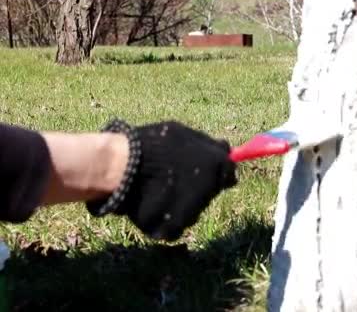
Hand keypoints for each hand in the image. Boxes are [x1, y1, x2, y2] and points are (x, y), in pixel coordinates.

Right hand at [86, 120, 237, 240]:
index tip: (203, 171)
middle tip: (173, 178)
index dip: (216, 173)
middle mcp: (210, 191)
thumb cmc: (152, 145)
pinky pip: (174, 227)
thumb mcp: (183, 134)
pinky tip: (152, 204)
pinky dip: (165, 219)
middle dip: (196, 187)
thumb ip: (208, 145)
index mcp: (217, 166)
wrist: (122, 167)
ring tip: (157, 189)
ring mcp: (192, 212)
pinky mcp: (173, 229)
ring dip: (180, 203)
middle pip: (209, 193)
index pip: (228, 174)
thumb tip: (226, 150)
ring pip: (192, 210)